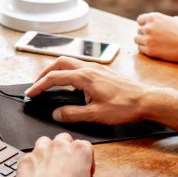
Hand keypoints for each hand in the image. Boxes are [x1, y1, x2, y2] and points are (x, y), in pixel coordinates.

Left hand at [14, 133, 121, 176]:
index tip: (86, 172)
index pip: (86, 146)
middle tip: (69, 168)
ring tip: (52, 167)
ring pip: (46, 142)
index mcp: (78, 151)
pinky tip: (37, 174)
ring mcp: (40, 151)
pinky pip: (30, 155)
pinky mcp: (26, 160)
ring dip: (49, 151)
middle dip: (68, 150)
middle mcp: (59, 146)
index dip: (87, 159)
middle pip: (66, 139)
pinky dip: (34, 163)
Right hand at [25, 57, 164, 124]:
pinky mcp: (103, 71)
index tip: (31, 93)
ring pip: (70, 62)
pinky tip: (71, 83)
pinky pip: (80, 65)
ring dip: (57, 70)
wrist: (146, 100)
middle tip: (37, 84)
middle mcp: (89, 68)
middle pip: (60, 62)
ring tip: (50, 82)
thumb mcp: (96, 115)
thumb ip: (73, 114)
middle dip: (45, 72)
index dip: (39, 85)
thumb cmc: (124, 107)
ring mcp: (97, 68)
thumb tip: (56, 114)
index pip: (54, 77)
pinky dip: (69, 71)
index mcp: (84, 77)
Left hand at [135, 12, 177, 63]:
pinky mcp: (150, 51)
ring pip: (137, 40)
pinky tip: (154, 50)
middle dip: (145, 34)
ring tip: (153, 44)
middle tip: (155, 39)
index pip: (140, 20)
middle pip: (139, 30)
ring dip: (143, 42)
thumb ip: (166, 21)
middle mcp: (148, 27)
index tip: (150, 29)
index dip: (145, 25)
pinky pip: (141, 49)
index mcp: (154, 17)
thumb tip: (163, 23)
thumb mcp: (177, 20)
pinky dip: (146, 50)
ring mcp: (148, 39)